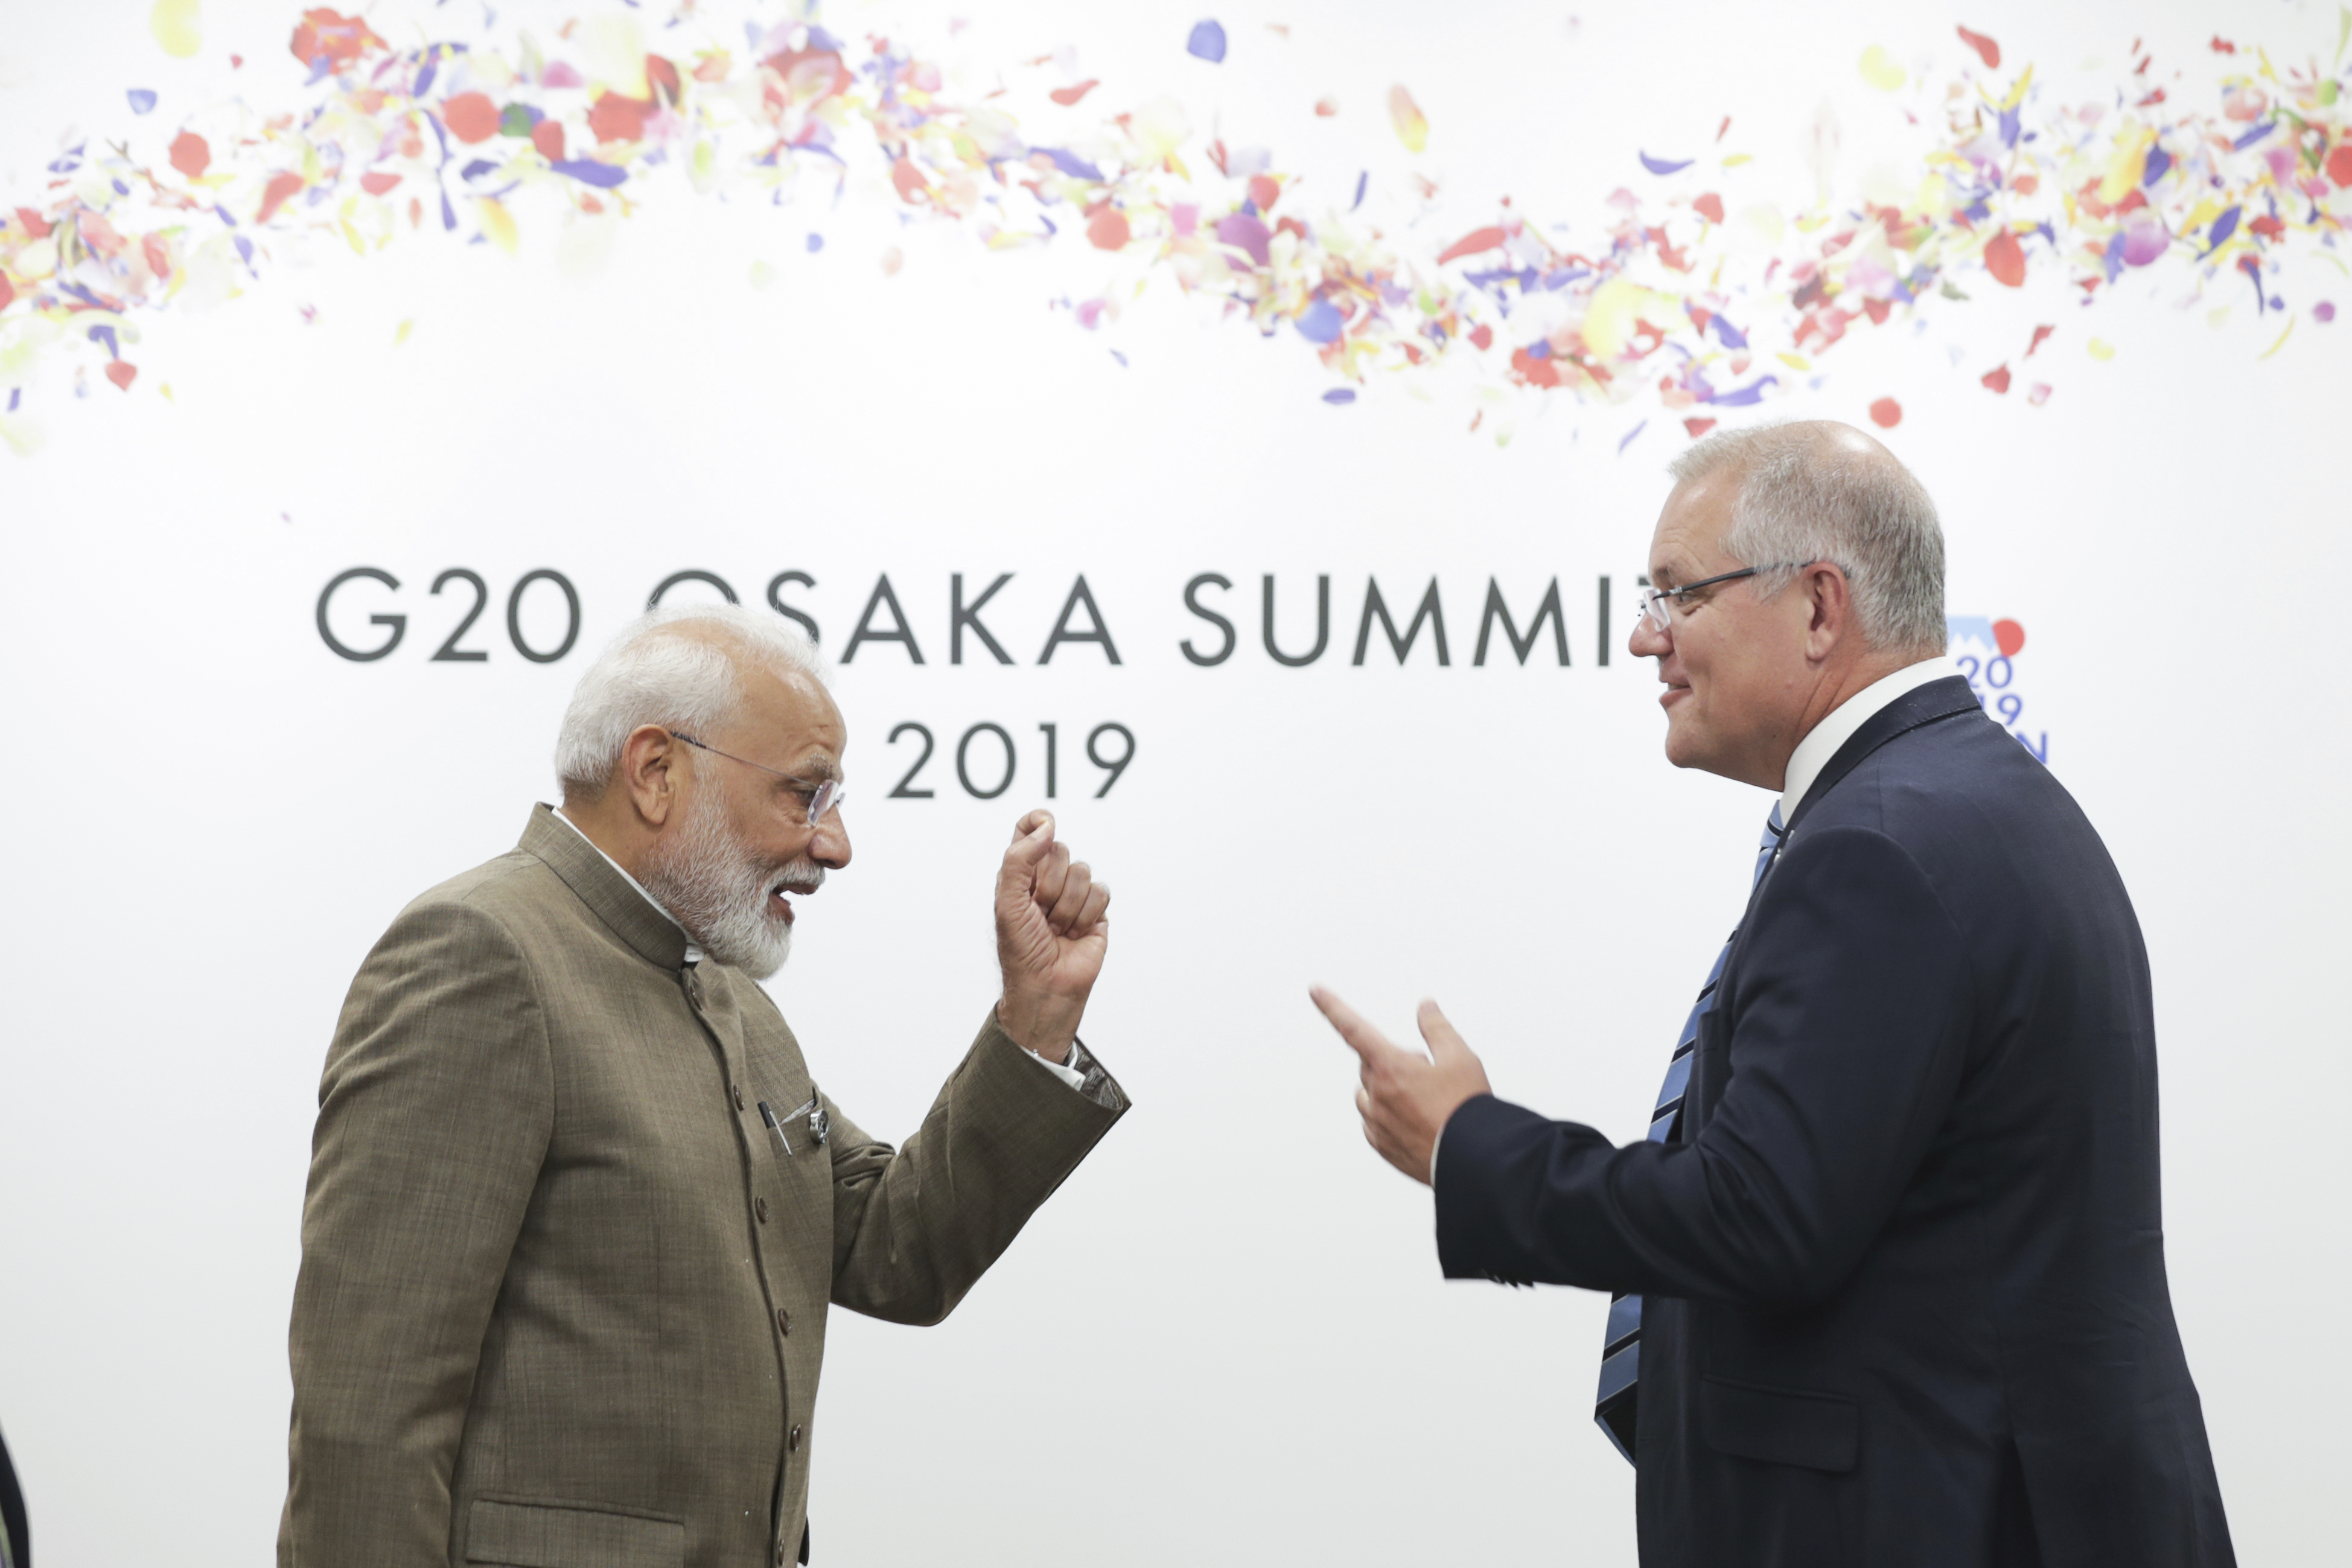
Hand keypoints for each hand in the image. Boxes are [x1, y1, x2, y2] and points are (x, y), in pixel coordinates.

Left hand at [994, 811, 1110, 1062]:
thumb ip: (1019, 859)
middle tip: (1039, 910)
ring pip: (1082, 871)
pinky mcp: (1096, 911)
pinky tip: (1075, 933)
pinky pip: (1101, 891)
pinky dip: (1086, 915)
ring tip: (1056, 928)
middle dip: (1049, 882)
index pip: (1029, 830)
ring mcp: (1073, 895)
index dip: (1038, 822)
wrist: (1046, 987)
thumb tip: (1047, 826)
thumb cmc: (1020, 950)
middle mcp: (1047, 880)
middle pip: (1059, 849)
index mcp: (1020, 874)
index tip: (1044, 824)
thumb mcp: (1007, 902)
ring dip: (1067, 905)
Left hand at [1311, 988, 1491, 1185]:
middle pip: (1370, 1064)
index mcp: (1390, 1067)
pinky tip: (1416, 1120)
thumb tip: (1424, 1007)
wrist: (1475, 1160)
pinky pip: (1372, 1124)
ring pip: (1368, 1095)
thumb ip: (1437, 1028)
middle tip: (1428, 1071)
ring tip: (1423, 1099)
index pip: (1354, 1028)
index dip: (1333, 1007)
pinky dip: (1386, 1116)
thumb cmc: (1467, 1108)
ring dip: (1385, 1089)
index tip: (1315, 990)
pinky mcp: (1382, 1147)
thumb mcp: (1460, 1057)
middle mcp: (1377, 1095)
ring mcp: (1377, 1124)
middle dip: (1393, 1061)